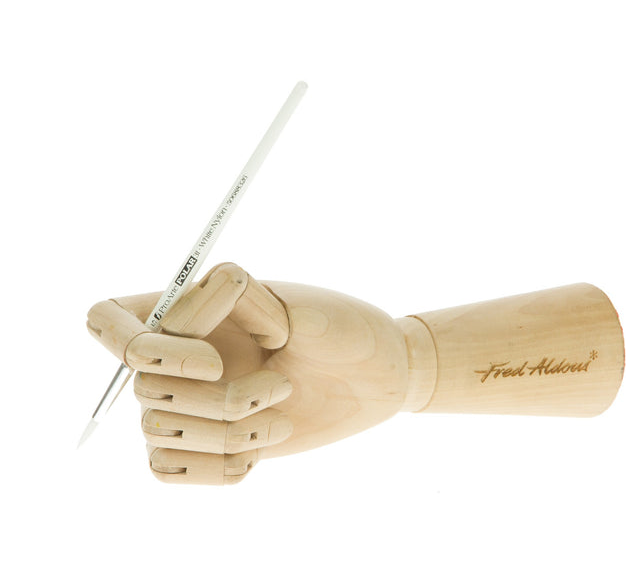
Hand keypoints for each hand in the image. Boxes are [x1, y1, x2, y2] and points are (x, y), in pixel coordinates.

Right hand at [87, 263, 409, 484]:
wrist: (379, 378)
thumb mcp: (297, 305)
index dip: (136, 345)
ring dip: (227, 431)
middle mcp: (182, 352)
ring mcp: (191, 399)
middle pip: (142, 386)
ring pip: (157, 429)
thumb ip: (236, 297)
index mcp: (194, 306)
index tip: (212, 362)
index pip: (107, 317)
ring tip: (283, 416)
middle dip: (217, 399)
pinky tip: (261, 449)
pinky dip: (215, 467)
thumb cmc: (343, 329)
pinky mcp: (204, 442)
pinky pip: (167, 468)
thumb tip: (176, 309)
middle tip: (282, 383)